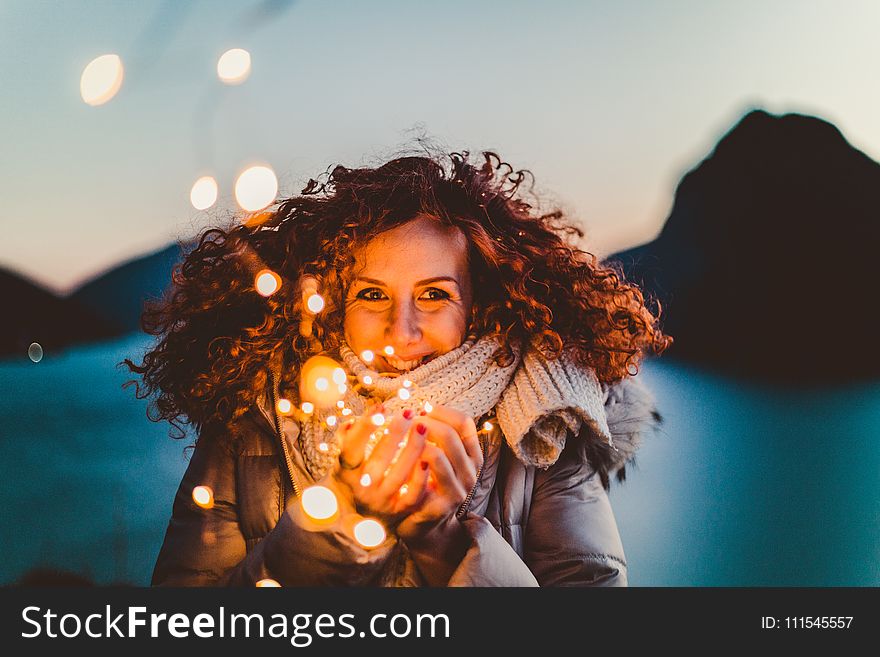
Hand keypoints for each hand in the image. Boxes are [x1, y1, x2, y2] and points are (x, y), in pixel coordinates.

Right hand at [331, 405, 429, 529]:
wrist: (357, 515)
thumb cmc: (352, 477)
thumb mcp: (345, 459)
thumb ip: (347, 439)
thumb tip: (351, 422)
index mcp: (346, 472)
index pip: (352, 448)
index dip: (365, 427)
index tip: (381, 406)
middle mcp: (362, 488)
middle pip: (379, 460)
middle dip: (395, 434)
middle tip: (407, 412)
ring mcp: (382, 501)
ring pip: (400, 475)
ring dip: (413, 449)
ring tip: (422, 427)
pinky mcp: (400, 511)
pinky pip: (413, 494)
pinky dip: (421, 477)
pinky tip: (428, 456)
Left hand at [396, 404, 482, 544]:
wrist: (423, 524)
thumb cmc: (427, 483)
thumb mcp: (438, 456)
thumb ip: (436, 435)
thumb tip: (420, 408)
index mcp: (472, 456)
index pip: (464, 422)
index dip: (442, 411)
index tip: (422, 409)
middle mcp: (471, 472)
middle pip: (450, 435)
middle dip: (425, 424)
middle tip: (407, 421)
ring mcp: (458, 490)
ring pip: (438, 454)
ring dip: (416, 443)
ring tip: (401, 438)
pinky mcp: (442, 505)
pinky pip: (426, 478)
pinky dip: (412, 464)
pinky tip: (399, 459)